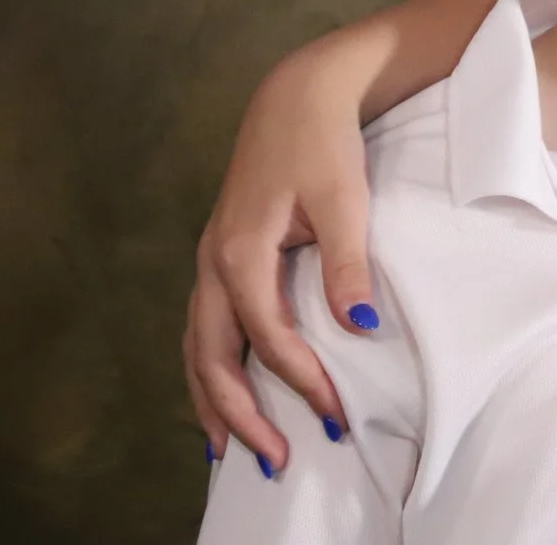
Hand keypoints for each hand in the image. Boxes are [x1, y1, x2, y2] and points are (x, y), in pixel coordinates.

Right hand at [185, 51, 378, 470]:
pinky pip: (204, 326)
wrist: (297, 94)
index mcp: (241, 251)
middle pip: (213, 357)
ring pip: (198, 346)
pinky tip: (221, 395)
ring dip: (212, 400)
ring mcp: (210, 260)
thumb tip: (359, 330)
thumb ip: (347, 265)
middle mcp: (213, 263)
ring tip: (229, 452)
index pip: (268, 337)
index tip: (335, 415)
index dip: (301, 381)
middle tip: (273, 462)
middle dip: (239, 414)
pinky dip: (209, 367)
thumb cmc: (322, 143)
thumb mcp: (344, 199)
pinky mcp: (220, 256)